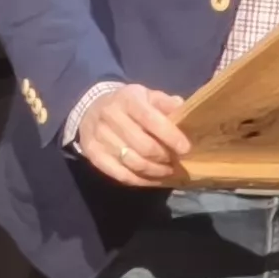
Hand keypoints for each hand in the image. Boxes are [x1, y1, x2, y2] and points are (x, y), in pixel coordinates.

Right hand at [74, 85, 192, 186]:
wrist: (92, 109)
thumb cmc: (129, 105)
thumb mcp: (147, 96)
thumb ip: (166, 103)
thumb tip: (184, 110)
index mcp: (127, 99)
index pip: (151, 119)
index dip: (170, 136)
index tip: (185, 149)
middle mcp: (110, 116)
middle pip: (144, 146)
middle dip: (164, 157)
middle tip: (176, 161)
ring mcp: (99, 137)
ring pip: (133, 163)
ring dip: (155, 171)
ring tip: (167, 171)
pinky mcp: (94, 155)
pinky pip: (121, 175)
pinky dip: (141, 181)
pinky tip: (153, 179)